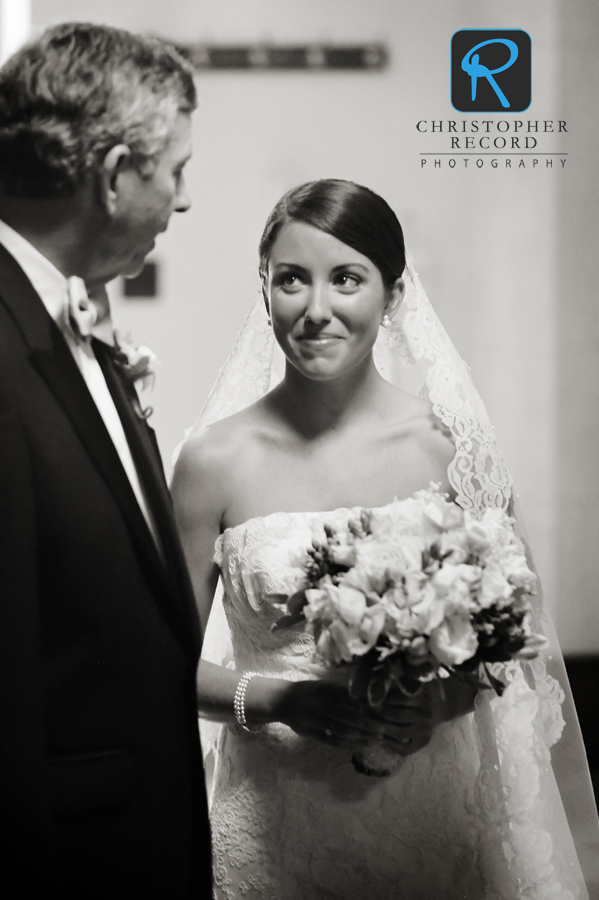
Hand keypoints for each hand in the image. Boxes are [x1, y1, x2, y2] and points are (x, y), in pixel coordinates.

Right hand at [273, 679, 388, 749]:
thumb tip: (366, 695)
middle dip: (367, 725)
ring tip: (375, 740)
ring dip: (360, 737)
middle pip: (348, 717)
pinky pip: (331, 741)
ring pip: (341, 731)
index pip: (350, 699)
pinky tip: (358, 746)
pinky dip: (346, 745)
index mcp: (326, 691)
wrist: (282, 701)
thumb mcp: (324, 685)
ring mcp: (317, 721)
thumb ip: (342, 691)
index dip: (366, 707)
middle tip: (383, 730)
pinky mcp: (312, 733)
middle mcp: (322, 705)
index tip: (382, 711)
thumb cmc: (308, 691)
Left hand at [373, 675, 477, 756]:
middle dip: (378, 713)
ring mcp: (425, 731)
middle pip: (397, 716)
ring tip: (367, 723)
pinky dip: (391, 746)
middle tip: (363, 710)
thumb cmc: (424, 689)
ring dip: (381, 728)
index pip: (400, 699)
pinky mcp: (423, 742)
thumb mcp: (416, 681)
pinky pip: (405, 748)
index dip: (382, 698)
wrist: (443, 705)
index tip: (368, 696)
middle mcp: (425, 715)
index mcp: (424, 697)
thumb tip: (374, 682)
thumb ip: (399, 682)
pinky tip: (379, 739)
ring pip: (399, 733)